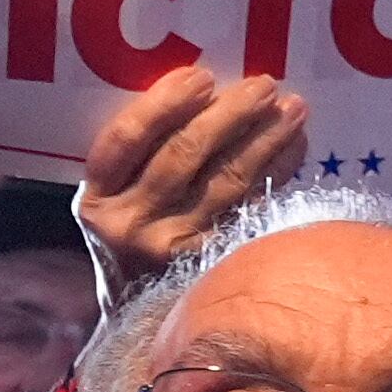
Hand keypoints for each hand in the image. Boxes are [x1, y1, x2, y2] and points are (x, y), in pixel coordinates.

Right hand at [79, 66, 311, 302]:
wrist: (137, 315)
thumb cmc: (132, 233)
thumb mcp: (115, 197)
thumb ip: (142, 154)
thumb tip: (209, 91)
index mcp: (96, 199)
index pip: (126, 139)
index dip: (165, 104)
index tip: (203, 76)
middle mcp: (129, 226)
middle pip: (182, 156)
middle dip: (229, 114)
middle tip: (264, 86)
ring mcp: (173, 250)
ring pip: (224, 181)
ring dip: (264, 139)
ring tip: (293, 108)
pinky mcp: (211, 265)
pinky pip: (251, 208)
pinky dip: (277, 173)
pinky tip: (295, 146)